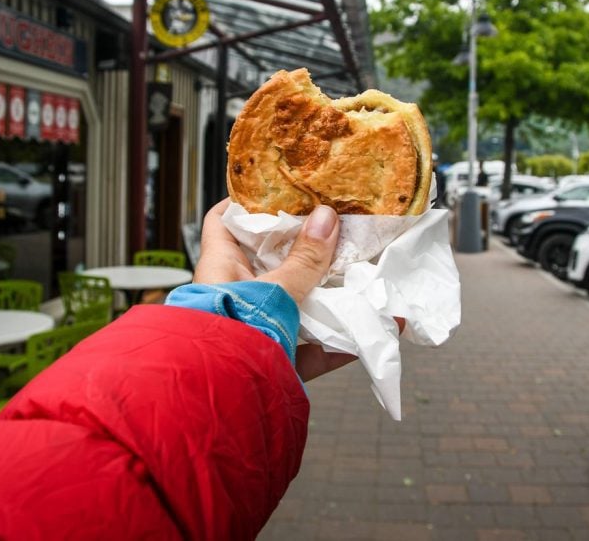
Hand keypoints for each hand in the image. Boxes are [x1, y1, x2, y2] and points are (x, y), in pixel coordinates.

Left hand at [195, 198, 356, 380]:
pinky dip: (337, 344)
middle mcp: (235, 295)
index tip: (278, 189)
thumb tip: (327, 217)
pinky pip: (309, 349)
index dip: (246, 201)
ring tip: (360, 280)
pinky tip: (366, 335)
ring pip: (295, 304)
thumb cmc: (234, 334)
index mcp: (221, 267)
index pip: (224, 221)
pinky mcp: (275, 361)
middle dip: (304, 249)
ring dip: (326, 297)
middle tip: (337, 230)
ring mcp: (256, 328)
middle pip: (269, 261)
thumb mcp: (275, 289)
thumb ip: (304, 259)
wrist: (224, 399)